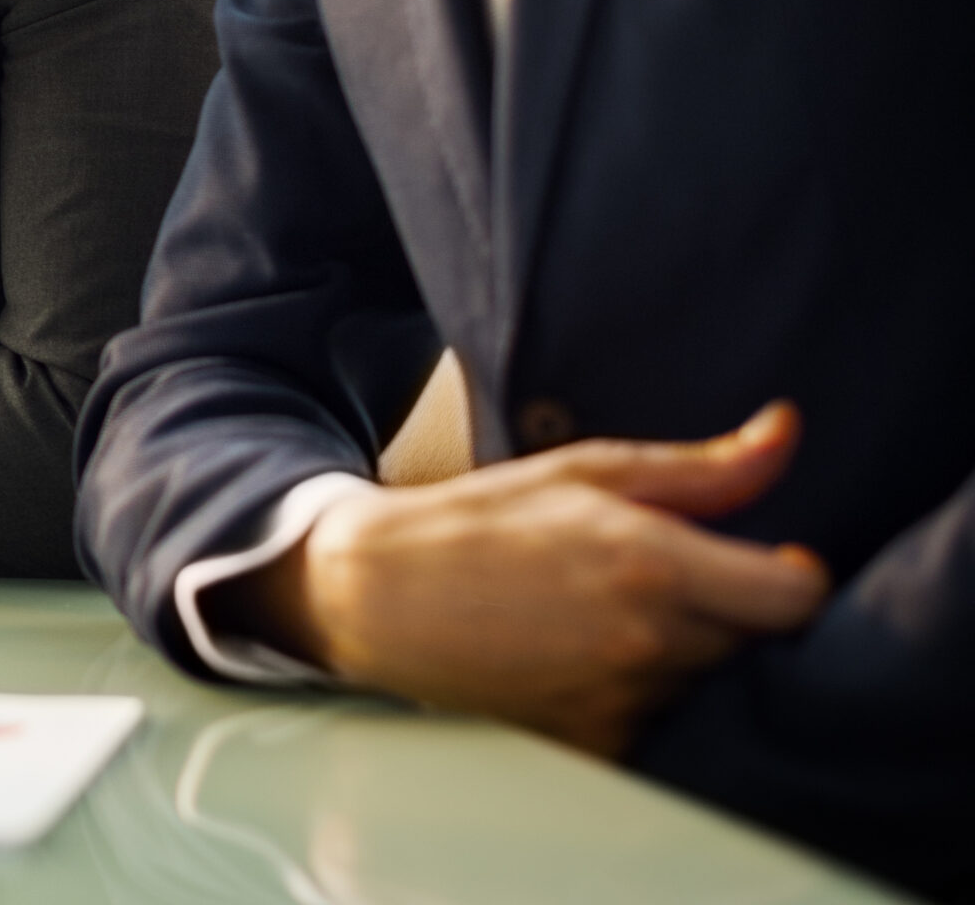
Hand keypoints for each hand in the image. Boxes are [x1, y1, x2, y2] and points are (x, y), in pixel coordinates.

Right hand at [232, 401, 830, 755]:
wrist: (381, 597)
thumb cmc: (480, 521)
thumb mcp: (585, 472)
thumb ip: (702, 467)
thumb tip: (785, 431)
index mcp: (649, 560)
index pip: (797, 597)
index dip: (794, 576)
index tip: (767, 560)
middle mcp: (647, 642)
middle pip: (758, 641)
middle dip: (729, 608)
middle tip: (665, 575)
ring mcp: (626, 703)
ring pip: (709, 682)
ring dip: (685, 651)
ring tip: (611, 612)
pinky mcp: (602, 747)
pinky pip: (663, 721)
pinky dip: (644, 691)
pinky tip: (587, 654)